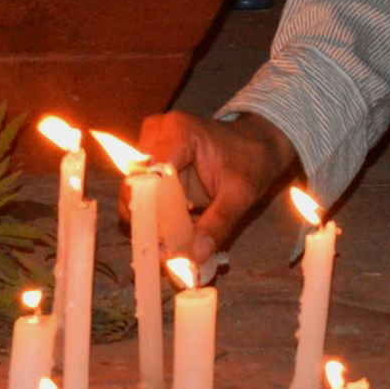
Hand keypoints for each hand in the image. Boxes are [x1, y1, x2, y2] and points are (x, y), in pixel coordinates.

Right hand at [131, 111, 297, 265]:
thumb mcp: (241, 193)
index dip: (150, 211)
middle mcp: (155, 134)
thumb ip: (218, 222)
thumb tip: (194, 256)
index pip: (149, 175)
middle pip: (136, 185)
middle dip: (148, 221)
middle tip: (166, 252)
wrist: (255, 145)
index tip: (161, 245)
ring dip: (149, 222)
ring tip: (170, 246)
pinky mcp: (150, 162)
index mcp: (178, 132)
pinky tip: (171, 233)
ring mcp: (149, 146)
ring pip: (134, 193)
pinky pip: (142, 195)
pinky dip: (154, 217)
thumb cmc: (251, 161)